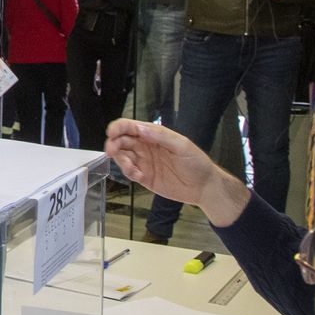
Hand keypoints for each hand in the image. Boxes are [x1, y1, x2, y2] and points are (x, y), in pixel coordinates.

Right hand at [103, 119, 247, 225]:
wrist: (203, 187)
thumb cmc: (196, 163)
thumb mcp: (182, 146)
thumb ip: (161, 137)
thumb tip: (141, 129)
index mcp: (154, 135)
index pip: (131, 127)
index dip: (119, 127)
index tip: (111, 133)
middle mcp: (145, 146)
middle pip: (122, 141)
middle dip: (114, 144)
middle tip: (112, 151)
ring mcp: (143, 161)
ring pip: (122, 156)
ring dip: (120, 160)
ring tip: (131, 168)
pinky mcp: (143, 177)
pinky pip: (129, 172)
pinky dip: (128, 172)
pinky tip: (138, 175)